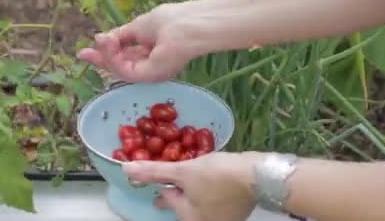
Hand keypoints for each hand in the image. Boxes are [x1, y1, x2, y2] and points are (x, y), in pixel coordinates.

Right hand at [77, 4, 203, 81]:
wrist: (187, 26)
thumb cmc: (169, 21)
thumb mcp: (138, 26)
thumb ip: (120, 36)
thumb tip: (100, 38)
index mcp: (151, 51)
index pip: (126, 55)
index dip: (107, 52)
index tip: (88, 49)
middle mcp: (150, 64)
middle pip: (121, 65)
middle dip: (101, 59)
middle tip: (82, 54)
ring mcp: (150, 72)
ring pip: (120, 68)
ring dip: (106, 55)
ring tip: (100, 41)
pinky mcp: (148, 76)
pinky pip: (123, 70)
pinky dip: (112, 57)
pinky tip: (106, 44)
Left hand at [122, 152, 261, 220]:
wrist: (258, 176)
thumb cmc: (217, 174)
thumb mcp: (184, 170)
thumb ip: (155, 172)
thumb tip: (126, 169)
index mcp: (187, 218)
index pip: (166, 198)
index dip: (164, 183)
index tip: (166, 172)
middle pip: (183, 204)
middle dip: (180, 189)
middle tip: (181, 173)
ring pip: (200, 202)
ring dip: (197, 189)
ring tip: (199, 172)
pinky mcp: (237, 214)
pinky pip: (216, 202)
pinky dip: (213, 190)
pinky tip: (217, 177)